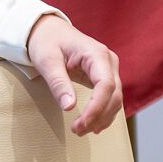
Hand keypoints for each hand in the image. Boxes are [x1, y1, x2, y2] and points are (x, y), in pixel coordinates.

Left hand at [27, 14, 124, 136]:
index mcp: (97, 54)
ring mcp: (109, 69)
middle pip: (114, 95)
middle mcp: (109, 61)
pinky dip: (103, 113)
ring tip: (81, 130)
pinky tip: (93, 125)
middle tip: (77, 131)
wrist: (49, 31)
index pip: (106, 85)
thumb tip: (69, 107)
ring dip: (102, 118)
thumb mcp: (47, 61)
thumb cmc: (47, 42)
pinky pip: (110, 98)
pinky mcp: (105, 77)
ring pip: (115, 99)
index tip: (81, 124)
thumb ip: (59, 83)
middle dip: (98, 116)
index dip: (96, 108)